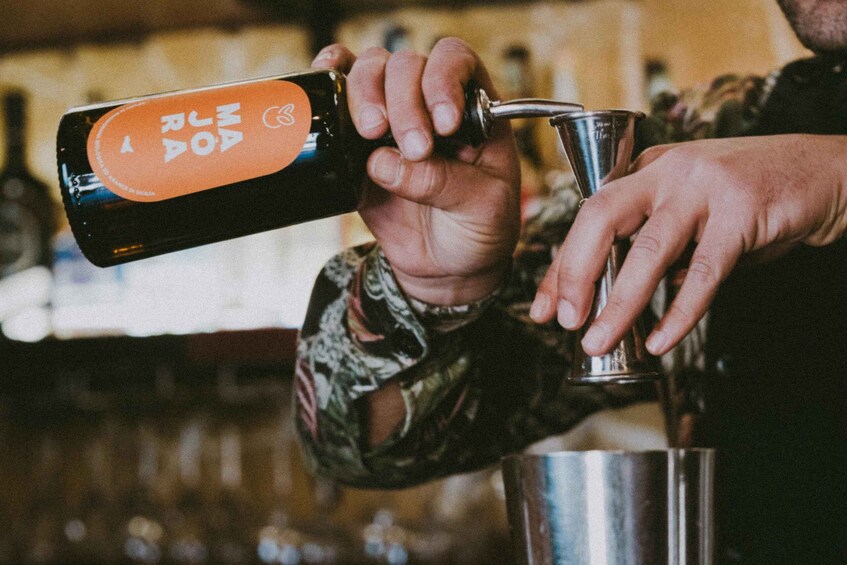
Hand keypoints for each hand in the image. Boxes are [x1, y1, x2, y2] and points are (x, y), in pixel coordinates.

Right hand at [312, 39, 520, 305]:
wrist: (445, 266)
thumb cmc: (477, 229)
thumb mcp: (483, 209)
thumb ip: (442, 182)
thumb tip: (381, 162)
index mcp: (473, 108)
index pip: (456, 62)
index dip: (444, 81)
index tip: (444, 125)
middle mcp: (430, 101)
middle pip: (407, 66)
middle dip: (404, 102)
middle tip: (414, 148)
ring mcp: (392, 117)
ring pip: (370, 72)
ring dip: (366, 94)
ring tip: (371, 134)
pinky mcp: (357, 142)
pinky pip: (337, 92)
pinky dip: (329, 77)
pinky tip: (326, 76)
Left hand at [529, 134, 846, 355]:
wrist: (826, 172)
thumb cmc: (751, 197)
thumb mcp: (689, 211)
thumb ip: (652, 243)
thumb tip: (608, 295)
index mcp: (648, 169)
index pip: (588, 217)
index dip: (561, 266)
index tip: (544, 308)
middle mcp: (669, 172)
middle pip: (601, 218)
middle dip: (575, 273)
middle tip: (565, 321)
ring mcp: (705, 188)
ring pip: (648, 250)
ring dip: (619, 303)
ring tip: (599, 340)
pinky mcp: (743, 211)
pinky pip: (704, 272)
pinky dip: (679, 311)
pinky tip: (660, 340)